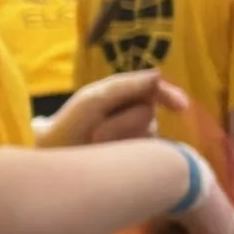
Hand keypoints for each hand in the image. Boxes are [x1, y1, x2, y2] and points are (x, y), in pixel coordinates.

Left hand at [40, 71, 188, 149]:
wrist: (52, 160)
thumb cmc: (68, 127)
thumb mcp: (93, 100)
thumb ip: (125, 86)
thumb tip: (159, 73)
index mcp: (121, 95)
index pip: (154, 90)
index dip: (168, 95)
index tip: (181, 107)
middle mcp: (132, 114)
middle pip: (146, 112)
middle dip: (122, 123)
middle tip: (95, 135)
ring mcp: (135, 138)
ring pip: (145, 133)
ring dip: (119, 139)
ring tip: (94, 146)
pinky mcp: (136, 160)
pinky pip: (144, 154)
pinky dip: (126, 155)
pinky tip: (109, 159)